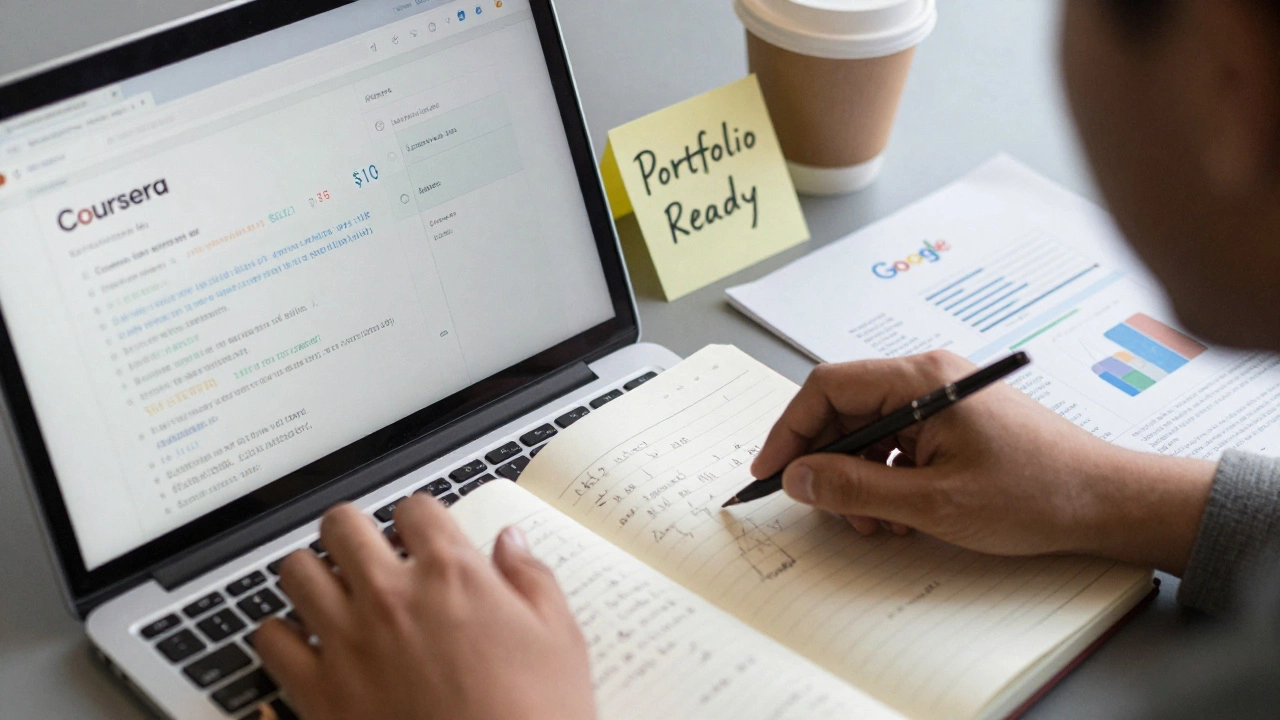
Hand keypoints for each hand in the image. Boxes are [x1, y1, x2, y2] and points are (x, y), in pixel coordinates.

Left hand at [254, 494, 596, 719]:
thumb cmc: (535, 718)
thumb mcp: (559, 641)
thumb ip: (532, 580)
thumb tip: (512, 543)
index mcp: (453, 575)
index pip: (416, 508)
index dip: (420, 518)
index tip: (422, 535)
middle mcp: (392, 597)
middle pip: (342, 525)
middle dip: (355, 532)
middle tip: (368, 552)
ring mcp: (348, 641)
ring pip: (296, 572)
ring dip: (314, 576)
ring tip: (332, 592)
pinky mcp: (316, 691)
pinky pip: (270, 640)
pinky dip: (283, 637)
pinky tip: (307, 646)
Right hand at [751, 350, 1215, 573]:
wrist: (1107, 502)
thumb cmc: (1035, 494)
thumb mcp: (932, 502)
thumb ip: (855, 489)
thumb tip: (798, 478)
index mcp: (922, 380)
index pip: (827, 388)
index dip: (790, 430)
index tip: (772, 471)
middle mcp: (929, 378)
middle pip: (845, 409)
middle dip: (827, 463)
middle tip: (822, 508)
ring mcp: (943, 399)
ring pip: (870, 432)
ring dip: (858, 479)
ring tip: (876, 522)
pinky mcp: (955, 423)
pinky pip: (899, 444)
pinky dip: (887, 480)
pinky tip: (901, 515)